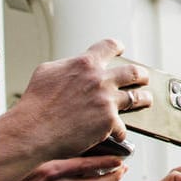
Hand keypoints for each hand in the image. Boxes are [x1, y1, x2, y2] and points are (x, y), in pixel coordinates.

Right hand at [0, 39, 150, 180]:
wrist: (33, 130)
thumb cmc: (35, 103)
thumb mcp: (47, 71)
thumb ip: (67, 65)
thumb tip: (74, 65)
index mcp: (85, 63)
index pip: (110, 46)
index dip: (117, 48)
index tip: (121, 50)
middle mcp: (100, 80)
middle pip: (133, 72)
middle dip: (141, 75)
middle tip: (143, 78)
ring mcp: (107, 101)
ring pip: (136, 98)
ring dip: (143, 99)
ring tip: (146, 100)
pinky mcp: (109, 122)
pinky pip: (122, 126)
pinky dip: (120, 130)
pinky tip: (120, 133)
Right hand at [13, 156, 128, 180]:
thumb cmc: (12, 167)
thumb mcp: (32, 150)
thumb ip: (54, 145)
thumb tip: (79, 137)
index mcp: (51, 167)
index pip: (88, 164)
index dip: (108, 161)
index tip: (119, 158)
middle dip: (114, 175)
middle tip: (123, 168)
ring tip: (116, 176)